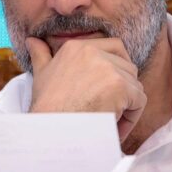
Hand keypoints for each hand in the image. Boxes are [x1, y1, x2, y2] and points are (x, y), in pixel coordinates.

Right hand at [26, 36, 146, 139]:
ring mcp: (108, 68)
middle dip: (124, 90)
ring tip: (111, 121)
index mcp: (76, 47)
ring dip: (127, 105)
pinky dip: (132, 117)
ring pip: (135, 85)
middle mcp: (93, 51)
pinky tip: (115, 127)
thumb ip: (41, 55)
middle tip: (110, 109)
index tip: (109, 89)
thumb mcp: (41, 75)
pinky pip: (139, 101)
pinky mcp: (120, 86)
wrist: (51, 130)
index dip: (118, 69)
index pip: (114, 47)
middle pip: (128, 67)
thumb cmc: (46, 107)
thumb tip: (32, 40)